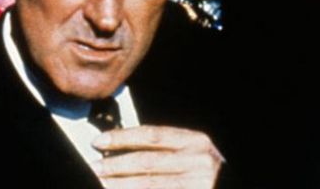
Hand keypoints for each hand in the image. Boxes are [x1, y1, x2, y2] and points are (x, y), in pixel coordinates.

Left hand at [91, 125, 223, 188]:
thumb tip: (117, 146)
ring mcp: (199, 184)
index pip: (151, 135)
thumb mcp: (189, 152)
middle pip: (147, 161)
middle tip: (93, 166)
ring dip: (121, 184)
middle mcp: (199, 162)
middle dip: (115, 165)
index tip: (98, 141)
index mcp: (195, 141)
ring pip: (150, 184)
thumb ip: (161, 148)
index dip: (122, 137)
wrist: (226, 185)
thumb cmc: (202, 170)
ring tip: (101, 182)